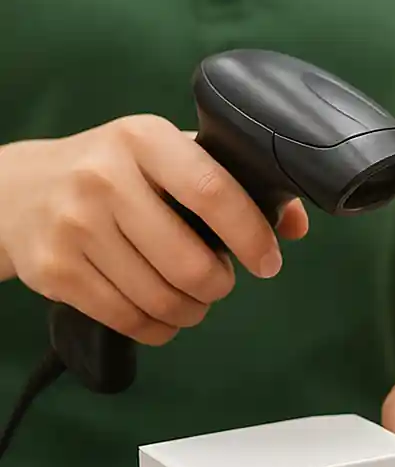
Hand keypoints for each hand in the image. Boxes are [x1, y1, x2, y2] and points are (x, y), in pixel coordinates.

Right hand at [0, 115, 307, 344]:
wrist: (18, 189)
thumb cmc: (116, 173)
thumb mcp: (168, 155)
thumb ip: (235, 182)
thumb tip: (295, 226)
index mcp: (144, 139)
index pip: (213, 191)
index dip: (251, 235)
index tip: (267, 261)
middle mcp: (104, 178)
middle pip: (189, 262)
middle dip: (218, 284)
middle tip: (219, 281)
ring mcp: (74, 226)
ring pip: (161, 298)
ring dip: (191, 310)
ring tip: (193, 298)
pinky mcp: (54, 270)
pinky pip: (128, 319)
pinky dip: (158, 327)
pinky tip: (161, 312)